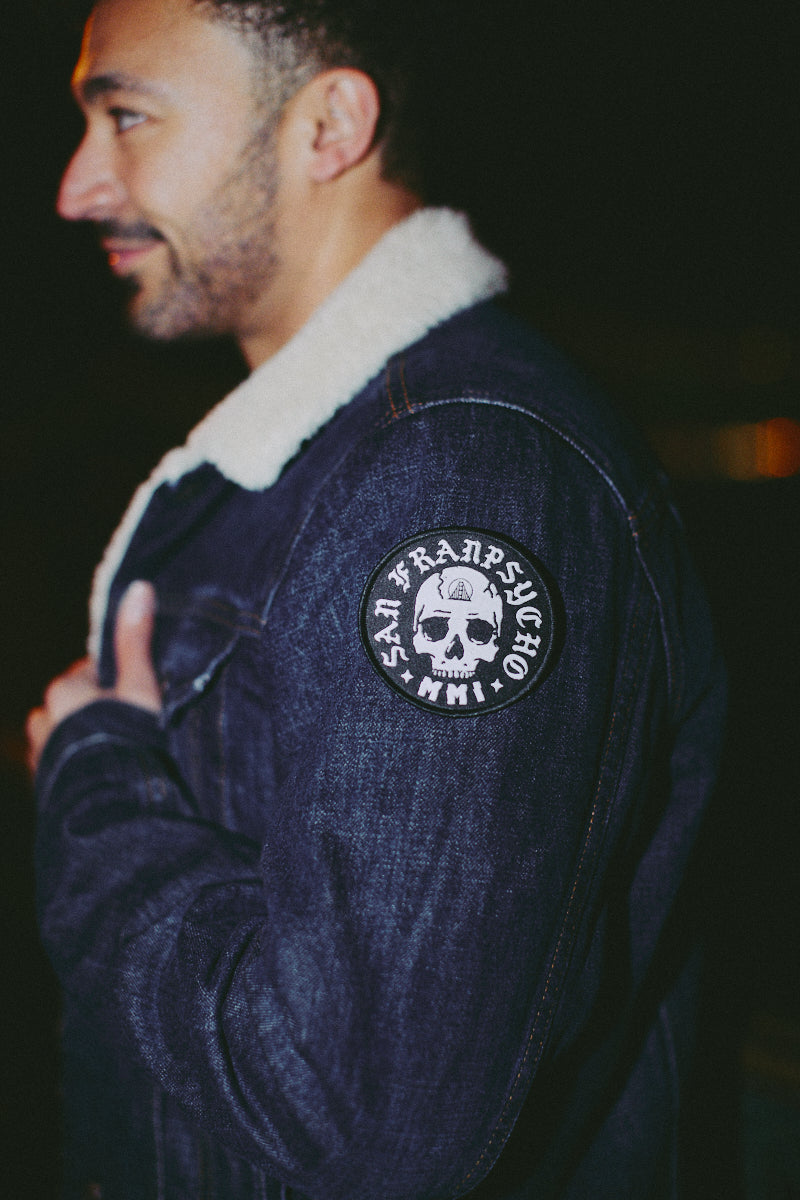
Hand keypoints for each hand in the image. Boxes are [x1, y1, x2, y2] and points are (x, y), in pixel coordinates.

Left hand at [26, 581, 161, 772]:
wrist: (109, 803)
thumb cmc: (126, 737)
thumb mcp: (139, 686)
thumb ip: (136, 640)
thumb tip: (139, 587)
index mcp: (65, 688)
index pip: (91, 675)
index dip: (118, 686)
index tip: (137, 702)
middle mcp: (44, 717)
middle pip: (77, 706)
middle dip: (98, 714)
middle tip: (131, 730)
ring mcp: (41, 752)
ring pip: (67, 736)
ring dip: (86, 741)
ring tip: (118, 755)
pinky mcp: (44, 783)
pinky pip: (64, 764)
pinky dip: (80, 765)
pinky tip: (104, 774)